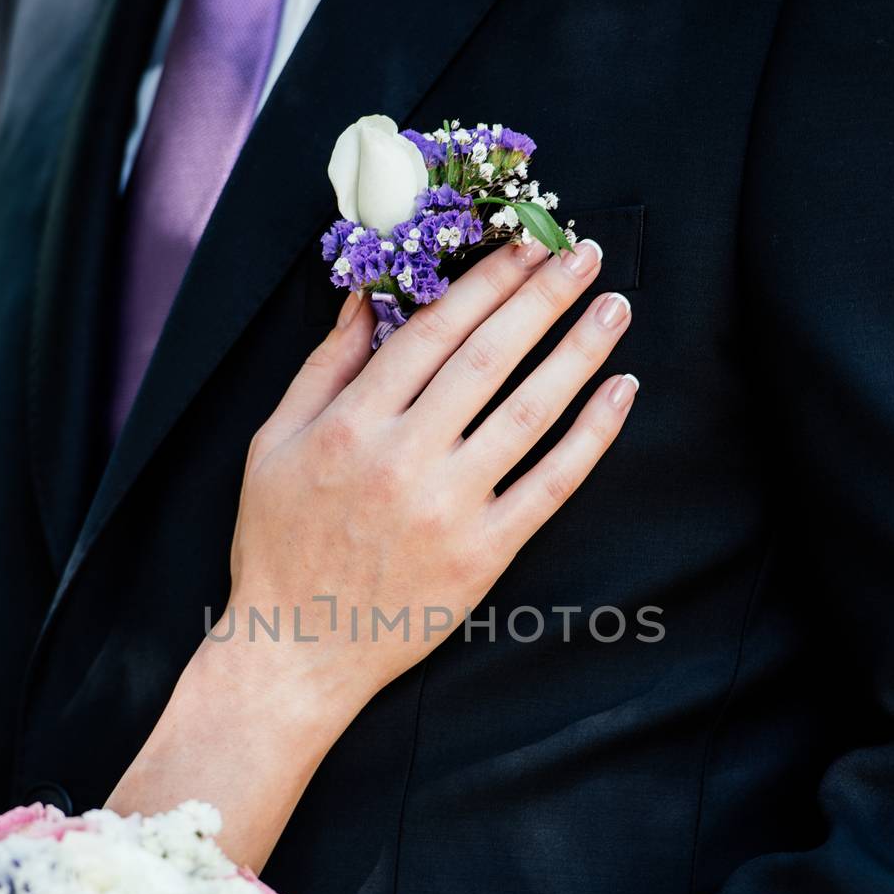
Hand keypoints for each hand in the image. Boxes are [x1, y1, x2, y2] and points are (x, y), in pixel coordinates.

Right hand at [221, 236, 634, 727]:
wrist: (298, 649)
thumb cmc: (278, 545)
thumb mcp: (272, 444)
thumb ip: (323, 368)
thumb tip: (365, 296)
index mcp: (351, 424)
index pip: (432, 332)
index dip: (484, 282)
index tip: (522, 244)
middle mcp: (404, 458)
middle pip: (488, 358)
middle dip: (541, 296)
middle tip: (582, 252)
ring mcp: (449, 507)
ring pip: (528, 411)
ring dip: (579, 351)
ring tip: (613, 307)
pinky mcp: (484, 554)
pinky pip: (551, 484)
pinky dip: (592, 435)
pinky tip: (621, 392)